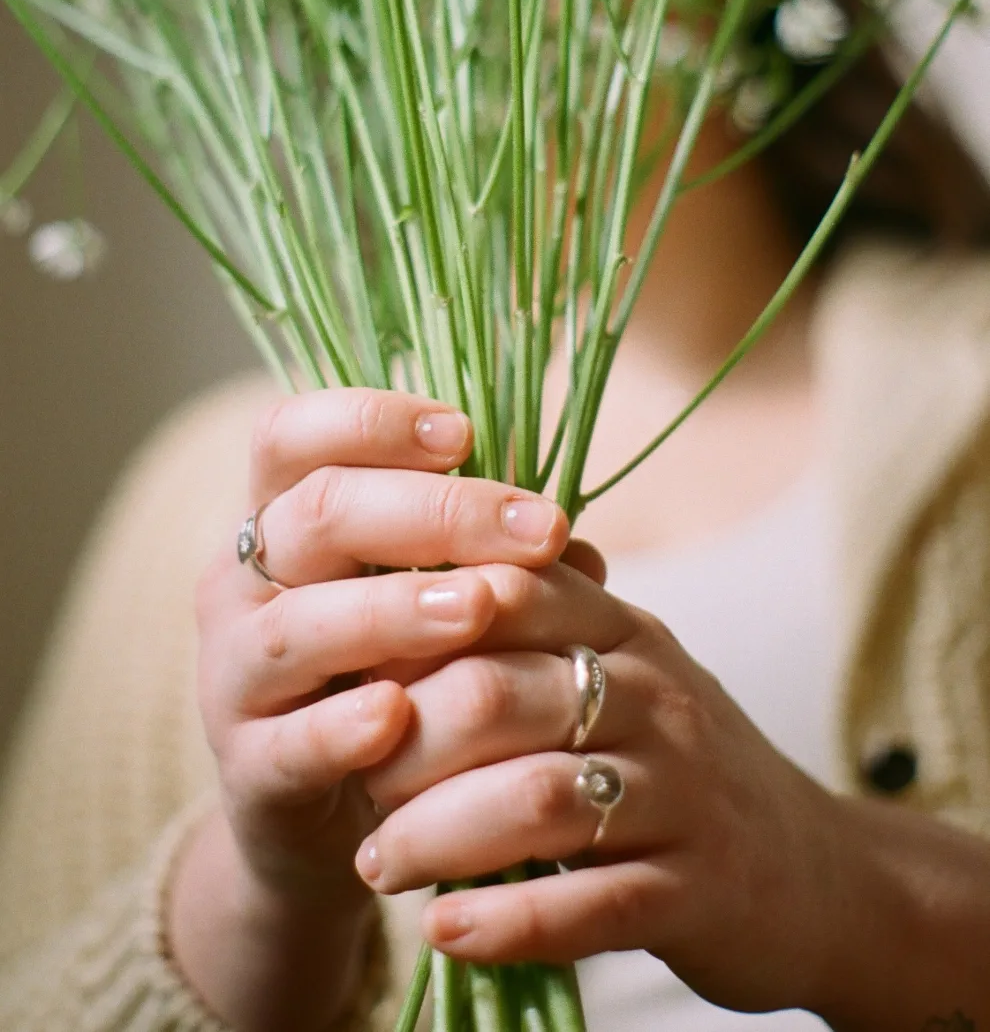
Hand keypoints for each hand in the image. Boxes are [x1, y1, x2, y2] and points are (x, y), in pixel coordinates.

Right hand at [194, 387, 570, 907]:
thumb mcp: (437, 602)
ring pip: (299, 624)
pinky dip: (341, 727)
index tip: (465, 435)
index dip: (372, 421)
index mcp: (281, 517)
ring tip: (479, 607)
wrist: (333, 815)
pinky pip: (289, 740)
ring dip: (393, 609)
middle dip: (436, 511)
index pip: (294, 435)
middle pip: (318, 512)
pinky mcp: (247, 767)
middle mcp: (243, 583)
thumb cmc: (397, 672)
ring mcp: (234, 674)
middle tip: (538, 528)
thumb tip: (579, 550)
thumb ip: (493, 563)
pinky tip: (399, 713)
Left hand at [354, 562, 848, 1016]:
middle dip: (406, 744)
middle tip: (356, 785)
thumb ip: (535, 631)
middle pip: (501, 696)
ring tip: (379, 865)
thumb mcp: (623, 673)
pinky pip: (589, 905)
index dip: (415, 627)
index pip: (508, 590)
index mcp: (625, 632)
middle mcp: (657, 698)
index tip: (352, 671)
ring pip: (536, 799)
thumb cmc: (680, 764)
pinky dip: (504, 921)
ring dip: (435, 836)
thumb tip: (403, 591)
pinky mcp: (699, 892)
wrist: (817, 874)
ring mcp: (684, 795)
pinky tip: (445, 929)